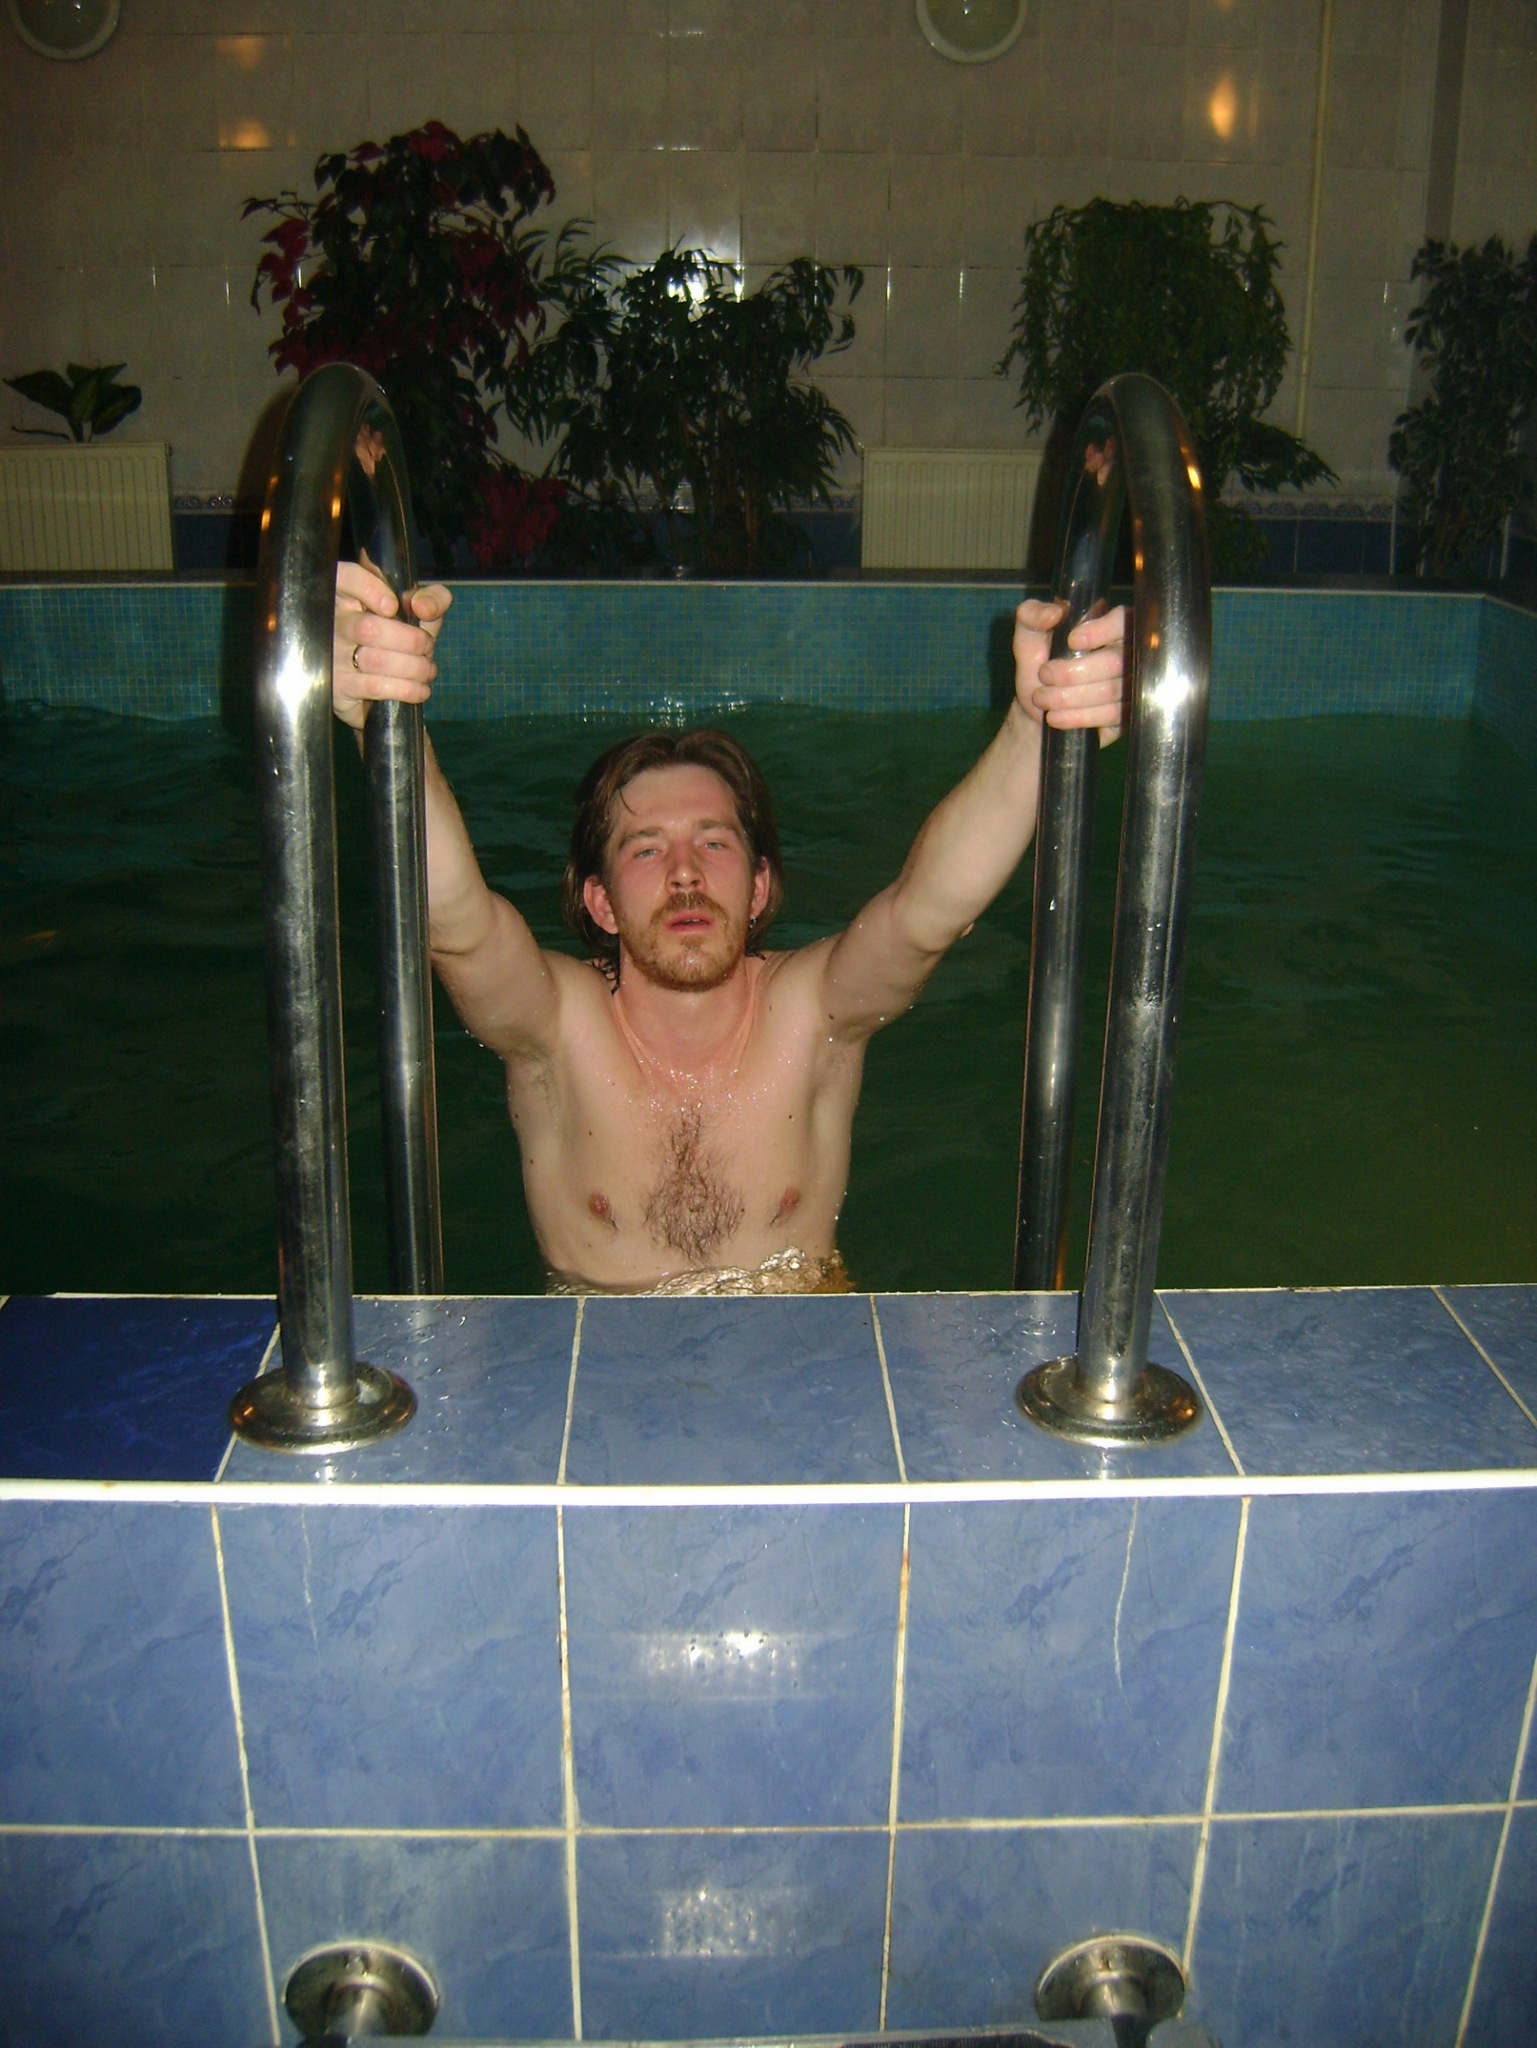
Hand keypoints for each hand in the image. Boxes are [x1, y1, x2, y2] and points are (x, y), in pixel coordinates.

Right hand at [333, 558, 451, 730]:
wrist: (372, 678)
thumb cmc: (397, 635)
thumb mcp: (417, 611)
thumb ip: (432, 599)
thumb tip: (423, 607)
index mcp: (348, 594)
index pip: (347, 578)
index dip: (369, 589)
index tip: (393, 606)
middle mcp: (333, 622)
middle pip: (369, 629)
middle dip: (412, 641)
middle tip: (428, 647)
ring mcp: (332, 656)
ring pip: (375, 661)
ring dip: (413, 668)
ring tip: (428, 670)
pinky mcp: (337, 687)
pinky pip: (374, 688)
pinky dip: (406, 689)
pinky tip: (420, 689)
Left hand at [1014, 598, 1126, 745]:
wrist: (1039, 708)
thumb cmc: (1039, 664)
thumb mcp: (1028, 635)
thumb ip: (1032, 614)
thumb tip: (1056, 612)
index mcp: (1108, 626)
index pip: (1123, 620)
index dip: (1101, 630)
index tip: (1072, 640)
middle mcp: (1127, 653)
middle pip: (1115, 661)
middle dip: (1072, 672)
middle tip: (1044, 675)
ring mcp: (1130, 684)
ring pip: (1110, 691)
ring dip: (1069, 697)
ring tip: (1042, 698)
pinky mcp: (1127, 713)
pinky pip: (1111, 716)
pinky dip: (1079, 717)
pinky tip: (1055, 717)